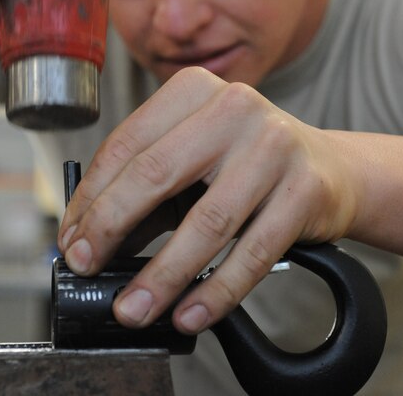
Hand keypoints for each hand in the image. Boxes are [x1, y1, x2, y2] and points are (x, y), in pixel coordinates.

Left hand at [58, 67, 362, 333]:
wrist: (330, 169)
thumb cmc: (246, 163)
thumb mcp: (192, 159)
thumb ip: (143, 190)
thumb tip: (87, 240)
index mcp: (195, 90)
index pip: (126, 144)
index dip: (91, 198)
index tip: (72, 240)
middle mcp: (235, 107)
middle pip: (156, 174)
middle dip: (111, 228)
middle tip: (87, 268)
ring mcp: (275, 146)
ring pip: (206, 222)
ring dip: (162, 275)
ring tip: (135, 309)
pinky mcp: (306, 190)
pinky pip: (252, 252)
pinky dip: (217, 291)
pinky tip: (191, 313)